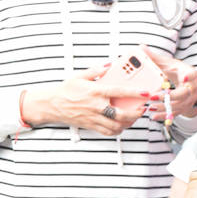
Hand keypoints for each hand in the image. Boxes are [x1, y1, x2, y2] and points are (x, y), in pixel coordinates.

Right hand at [21, 67, 142, 135]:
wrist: (50, 105)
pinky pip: (106, 132)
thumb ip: (96, 70)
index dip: (136, 93)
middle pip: (122, 114)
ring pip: (116, 126)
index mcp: (96, 92)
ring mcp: (93, 117)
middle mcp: (96, 106)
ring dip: (128, 124)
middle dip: (136, 113)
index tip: (147, 93)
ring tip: (133, 118)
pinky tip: (120, 125)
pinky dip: (116, 130)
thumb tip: (109, 66)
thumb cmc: (64, 90)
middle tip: (142, 109)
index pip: (120, 92)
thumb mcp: (79, 76)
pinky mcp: (89, 125)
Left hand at [142, 47, 196, 117]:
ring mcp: (189, 99)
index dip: (188, 76)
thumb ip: (155, 58)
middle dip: (169, 96)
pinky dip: (164, 116)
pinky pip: (175, 114)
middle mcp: (191, 88)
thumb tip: (140, 48)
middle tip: (153, 96)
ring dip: (163, 107)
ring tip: (150, 107)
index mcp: (189, 73)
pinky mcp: (184, 108)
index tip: (184, 76)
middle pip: (183, 94)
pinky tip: (153, 116)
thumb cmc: (179, 72)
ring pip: (178, 106)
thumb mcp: (169, 64)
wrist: (194, 85)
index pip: (191, 74)